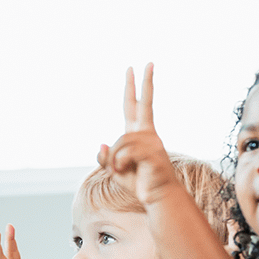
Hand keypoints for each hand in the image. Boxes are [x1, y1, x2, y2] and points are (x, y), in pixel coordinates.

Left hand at [97, 63, 180, 206]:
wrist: (157, 196)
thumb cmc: (138, 182)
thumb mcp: (114, 169)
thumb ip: (105, 158)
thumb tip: (101, 144)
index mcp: (139, 133)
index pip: (135, 105)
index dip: (134, 87)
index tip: (135, 68)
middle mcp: (147, 133)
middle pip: (143, 104)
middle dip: (144, 83)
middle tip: (146, 62)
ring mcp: (152, 142)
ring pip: (120, 142)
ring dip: (114, 160)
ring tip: (122, 170)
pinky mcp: (153, 154)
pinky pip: (124, 154)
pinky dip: (118, 165)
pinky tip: (125, 171)